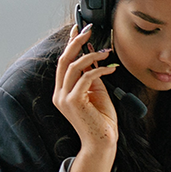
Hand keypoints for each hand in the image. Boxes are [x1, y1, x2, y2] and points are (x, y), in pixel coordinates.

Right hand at [53, 25, 120, 150]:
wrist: (101, 142)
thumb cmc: (101, 120)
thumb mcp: (97, 92)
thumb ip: (92, 76)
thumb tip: (93, 56)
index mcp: (62, 91)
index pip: (64, 62)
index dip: (70, 44)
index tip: (78, 29)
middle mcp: (59, 94)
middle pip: (64, 60)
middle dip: (76, 42)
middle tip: (88, 30)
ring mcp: (64, 98)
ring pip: (73, 66)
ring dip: (90, 55)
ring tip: (105, 51)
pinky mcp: (73, 101)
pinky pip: (86, 78)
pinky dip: (99, 69)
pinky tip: (110, 67)